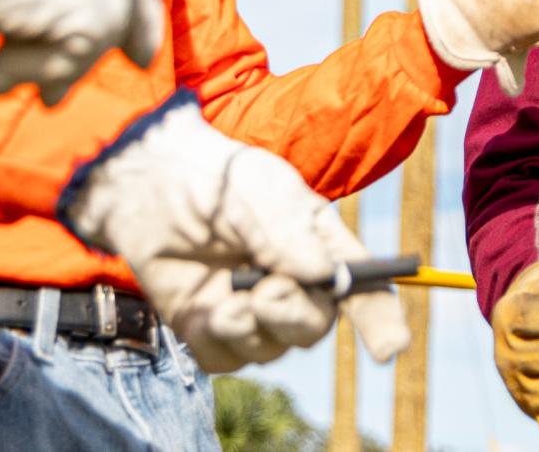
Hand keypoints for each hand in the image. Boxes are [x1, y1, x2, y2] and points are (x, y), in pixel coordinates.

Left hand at [60, 100, 409, 372]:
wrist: (148, 185)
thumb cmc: (216, 178)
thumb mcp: (259, 191)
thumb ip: (288, 234)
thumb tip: (325, 277)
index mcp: (320, 249)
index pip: (364, 291)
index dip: (383, 322)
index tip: (391, 346)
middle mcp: (292, 285)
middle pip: (314, 327)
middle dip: (293, 315)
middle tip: (265, 291)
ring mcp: (252, 311)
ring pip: (270, 348)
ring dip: (250, 328)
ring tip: (225, 298)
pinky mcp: (211, 330)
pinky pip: (226, 359)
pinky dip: (216, 340)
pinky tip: (201, 308)